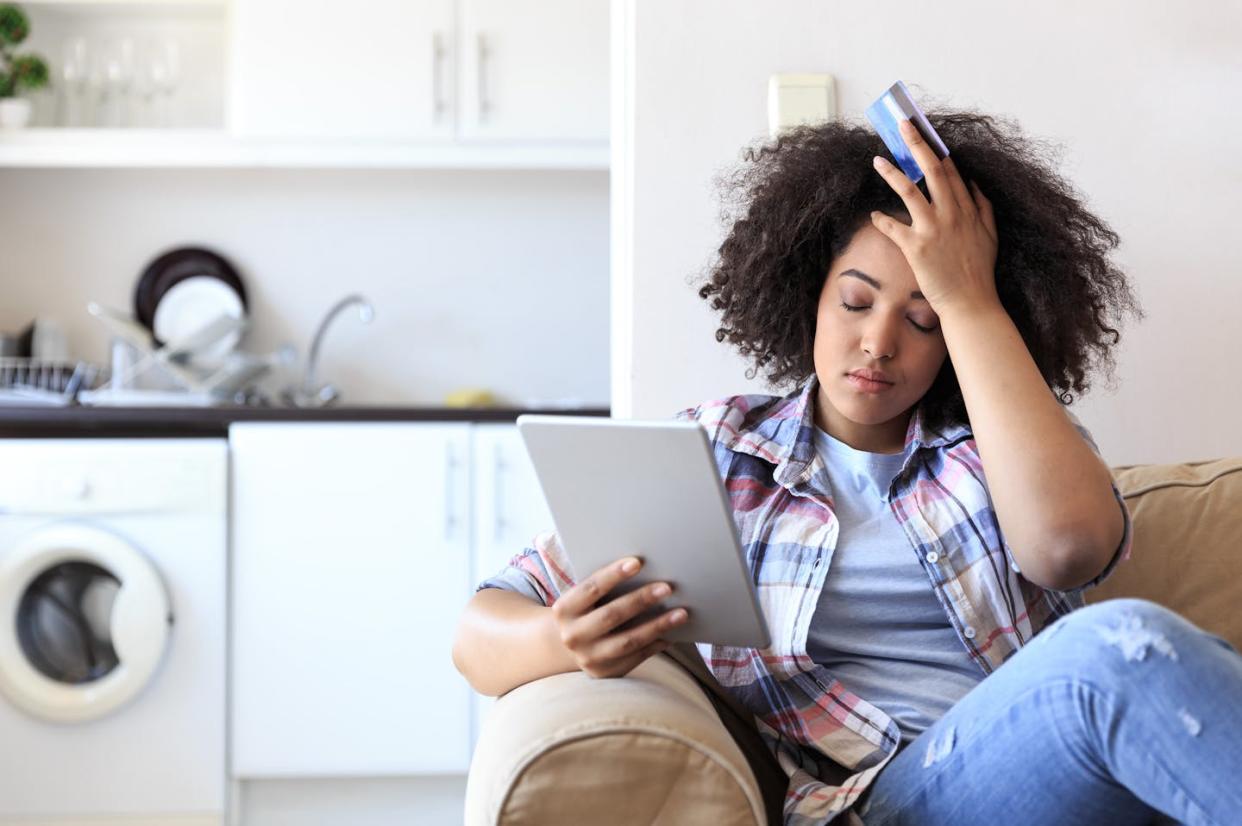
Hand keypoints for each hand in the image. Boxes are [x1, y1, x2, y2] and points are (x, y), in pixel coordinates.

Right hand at [550, 556, 688, 678]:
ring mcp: (588, 658)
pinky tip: (672, 633)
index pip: (591, 588)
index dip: (613, 575)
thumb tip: (647, 570)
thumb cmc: (588, 608)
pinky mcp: (605, 672)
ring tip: (681, 613)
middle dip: (641, 600)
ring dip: (657, 626)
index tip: (638, 562)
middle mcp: (572, 636)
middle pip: (611, 615)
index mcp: (564, 610)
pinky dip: (656, 644)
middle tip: (667, 587)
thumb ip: (606, 587)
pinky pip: (636, 657)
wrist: (573, 643)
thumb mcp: (586, 597)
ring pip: (628, 641)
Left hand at [869, 118, 1000, 319]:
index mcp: (968, 209)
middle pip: (933, 170)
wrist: (971, 303)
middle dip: (917, 144)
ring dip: (892, 173)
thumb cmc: (979, 272)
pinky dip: (881, 220)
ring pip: (910, 191)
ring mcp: (933, 230)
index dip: (937, 149)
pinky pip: (894, 228)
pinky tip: (873, 215)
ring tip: (877, 160)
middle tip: (903, 126)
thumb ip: (984, 206)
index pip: (951, 171)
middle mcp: (952, 214)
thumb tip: (974, 184)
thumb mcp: (991, 234)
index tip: (925, 132)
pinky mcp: (916, 248)